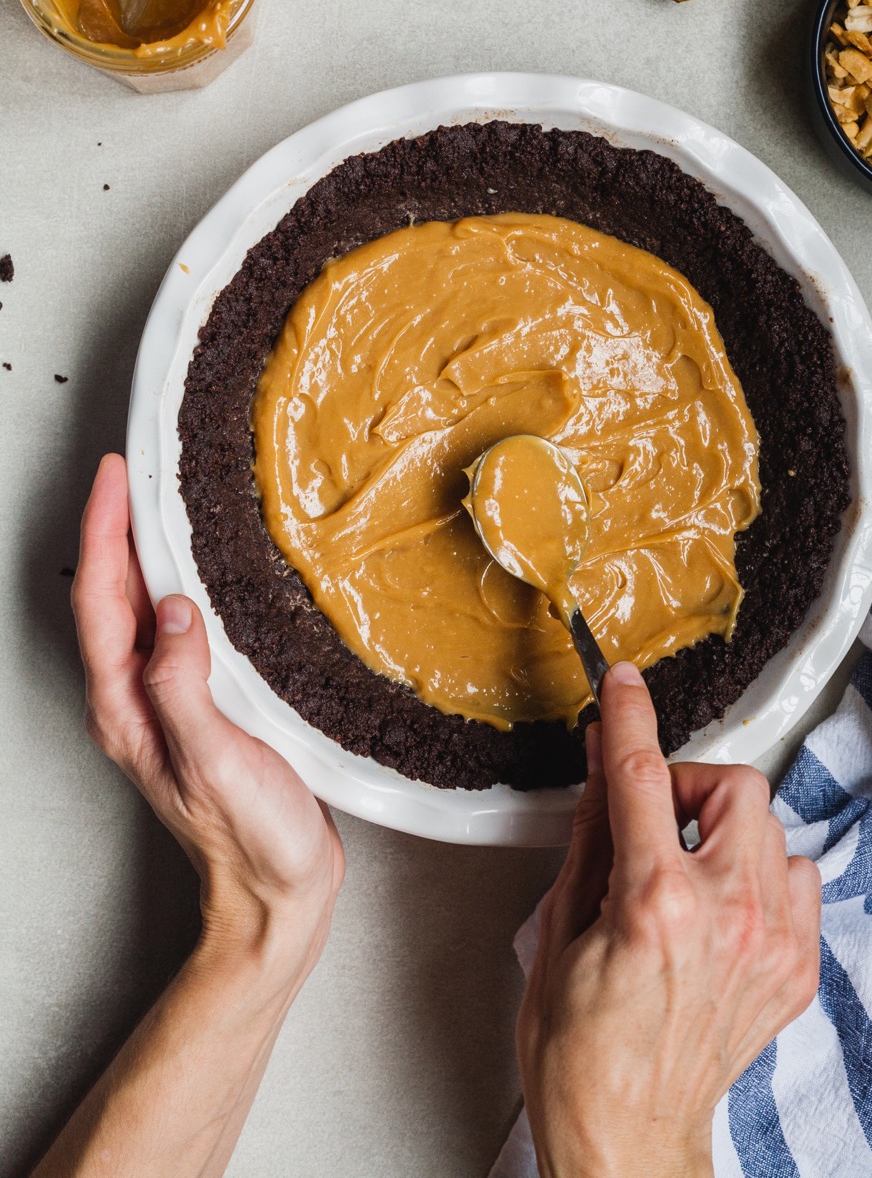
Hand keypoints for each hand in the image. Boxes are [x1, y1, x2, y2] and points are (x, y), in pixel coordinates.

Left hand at [72, 454, 344, 982]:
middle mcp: (134, 702)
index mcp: (125, 709)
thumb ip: (183, 687)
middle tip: (132, 473)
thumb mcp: (215, 762)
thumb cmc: (250, 840)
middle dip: (111, 530)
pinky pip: (173, 631)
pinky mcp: (199, 707)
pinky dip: (177, 587)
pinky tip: (204, 574)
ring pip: (137, 612)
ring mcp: (164, 705)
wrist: (278, 892)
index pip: (100, 602)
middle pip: (108, 599)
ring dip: (141, 554)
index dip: (102, 532)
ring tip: (158, 505)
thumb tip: (171, 610)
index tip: (114, 476)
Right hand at [516, 662, 820, 1177]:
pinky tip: (718, 904)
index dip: (628, 715)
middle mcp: (728, 917)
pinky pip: (795, 880)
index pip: (641, 773)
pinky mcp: (795, 970)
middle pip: (736, 786)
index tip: (624, 684)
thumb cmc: (579, 1046)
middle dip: (687, 785)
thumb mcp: (559, 924)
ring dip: (725, 831)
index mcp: (656, 902)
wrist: (626, 1131)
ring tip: (684, 869)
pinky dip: (758, 874)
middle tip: (650, 816)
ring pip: (772, 830)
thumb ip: (592, 831)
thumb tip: (602, 762)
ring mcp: (772, 945)